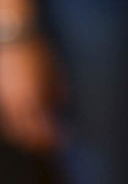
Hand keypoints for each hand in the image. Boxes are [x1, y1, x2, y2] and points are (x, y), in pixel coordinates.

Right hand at [0, 37, 60, 151]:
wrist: (13, 37)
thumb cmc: (37, 53)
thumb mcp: (54, 72)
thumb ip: (57, 92)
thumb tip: (61, 106)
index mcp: (34, 99)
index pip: (44, 129)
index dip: (54, 138)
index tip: (64, 141)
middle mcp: (18, 103)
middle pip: (28, 133)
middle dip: (40, 142)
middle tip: (51, 146)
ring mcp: (5, 100)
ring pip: (13, 128)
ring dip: (26, 137)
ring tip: (37, 141)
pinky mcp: (0, 96)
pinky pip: (5, 119)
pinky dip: (14, 127)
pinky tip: (22, 127)